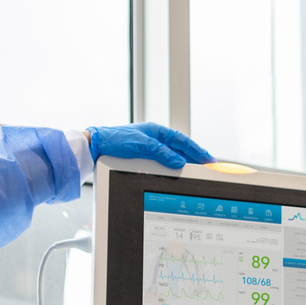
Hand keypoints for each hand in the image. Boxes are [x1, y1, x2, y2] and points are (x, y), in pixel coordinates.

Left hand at [89, 123, 214, 169]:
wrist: (97, 146)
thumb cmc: (116, 140)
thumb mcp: (142, 145)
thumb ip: (161, 153)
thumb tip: (178, 161)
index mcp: (156, 131)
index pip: (182, 141)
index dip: (196, 150)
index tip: (208, 158)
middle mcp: (155, 139)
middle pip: (180, 149)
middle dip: (194, 157)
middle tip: (208, 166)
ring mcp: (150, 148)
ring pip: (172, 156)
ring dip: (184, 163)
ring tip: (196, 171)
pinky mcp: (143, 158)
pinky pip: (163, 163)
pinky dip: (172, 167)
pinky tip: (176, 173)